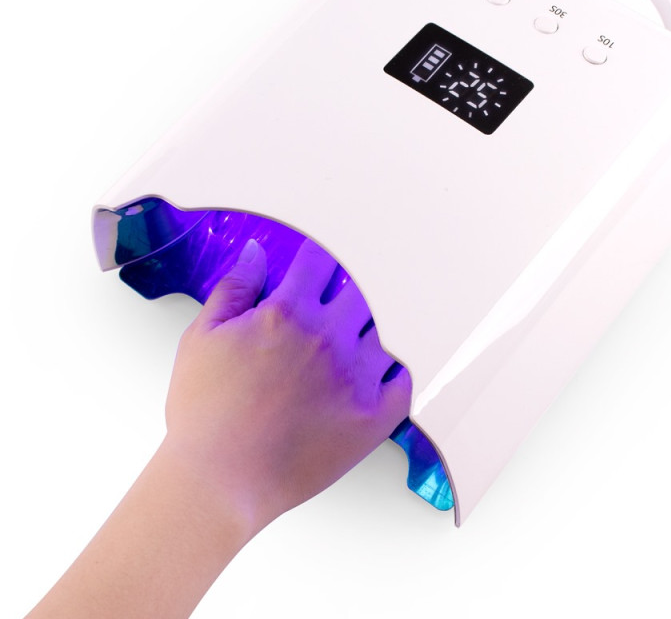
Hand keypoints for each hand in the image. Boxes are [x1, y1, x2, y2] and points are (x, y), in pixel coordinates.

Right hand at [164, 237, 411, 537]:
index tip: (318, 267)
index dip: (318, 260)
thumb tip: (257, 252)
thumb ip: (234, 288)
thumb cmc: (204, 413)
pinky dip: (394, 370)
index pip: (320, 262)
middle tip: (337, 304)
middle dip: (347, 291)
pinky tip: (377, 371)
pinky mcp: (373, 417)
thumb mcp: (203, 337)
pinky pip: (403, 378)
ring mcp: (356, 378)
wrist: (219, 482)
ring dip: (369, 330)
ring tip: (353, 340)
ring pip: (383, 331)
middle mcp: (328, 338)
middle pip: (359, 291)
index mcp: (287, 313)